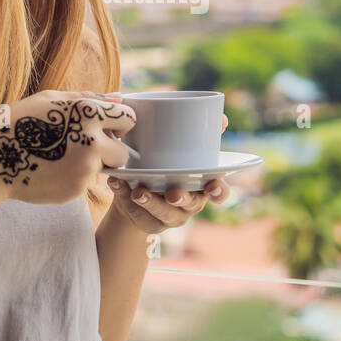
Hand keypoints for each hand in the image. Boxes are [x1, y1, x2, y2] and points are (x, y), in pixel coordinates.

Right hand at [0, 90, 134, 210]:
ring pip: (103, 170)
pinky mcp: (75, 190)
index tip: (112, 127)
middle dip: (112, 151)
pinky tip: (51, 170)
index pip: (128, 117)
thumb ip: (89, 97)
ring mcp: (84, 169)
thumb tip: (119, 97)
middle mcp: (91, 141)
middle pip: (124, 153)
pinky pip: (84, 183)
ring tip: (61, 158)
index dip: (122, 123)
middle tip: (89, 148)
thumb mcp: (51, 100)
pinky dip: (73, 178)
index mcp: (87, 112)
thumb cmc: (19, 123)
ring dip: (91, 165)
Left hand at [106, 113, 230, 234]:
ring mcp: (169, 215)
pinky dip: (124, 195)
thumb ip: (202, 133)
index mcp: (202, 184)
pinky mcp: (147, 220)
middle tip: (172, 193)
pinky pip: (135, 211)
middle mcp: (189, 203)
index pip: (219, 193)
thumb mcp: (184, 149)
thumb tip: (224, 119)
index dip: (219, 191)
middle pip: (189, 203)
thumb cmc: (170, 164)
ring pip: (162, 212)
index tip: (212, 184)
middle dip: (181, 198)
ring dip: (150, 201)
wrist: (144, 189)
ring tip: (137, 191)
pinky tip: (116, 181)